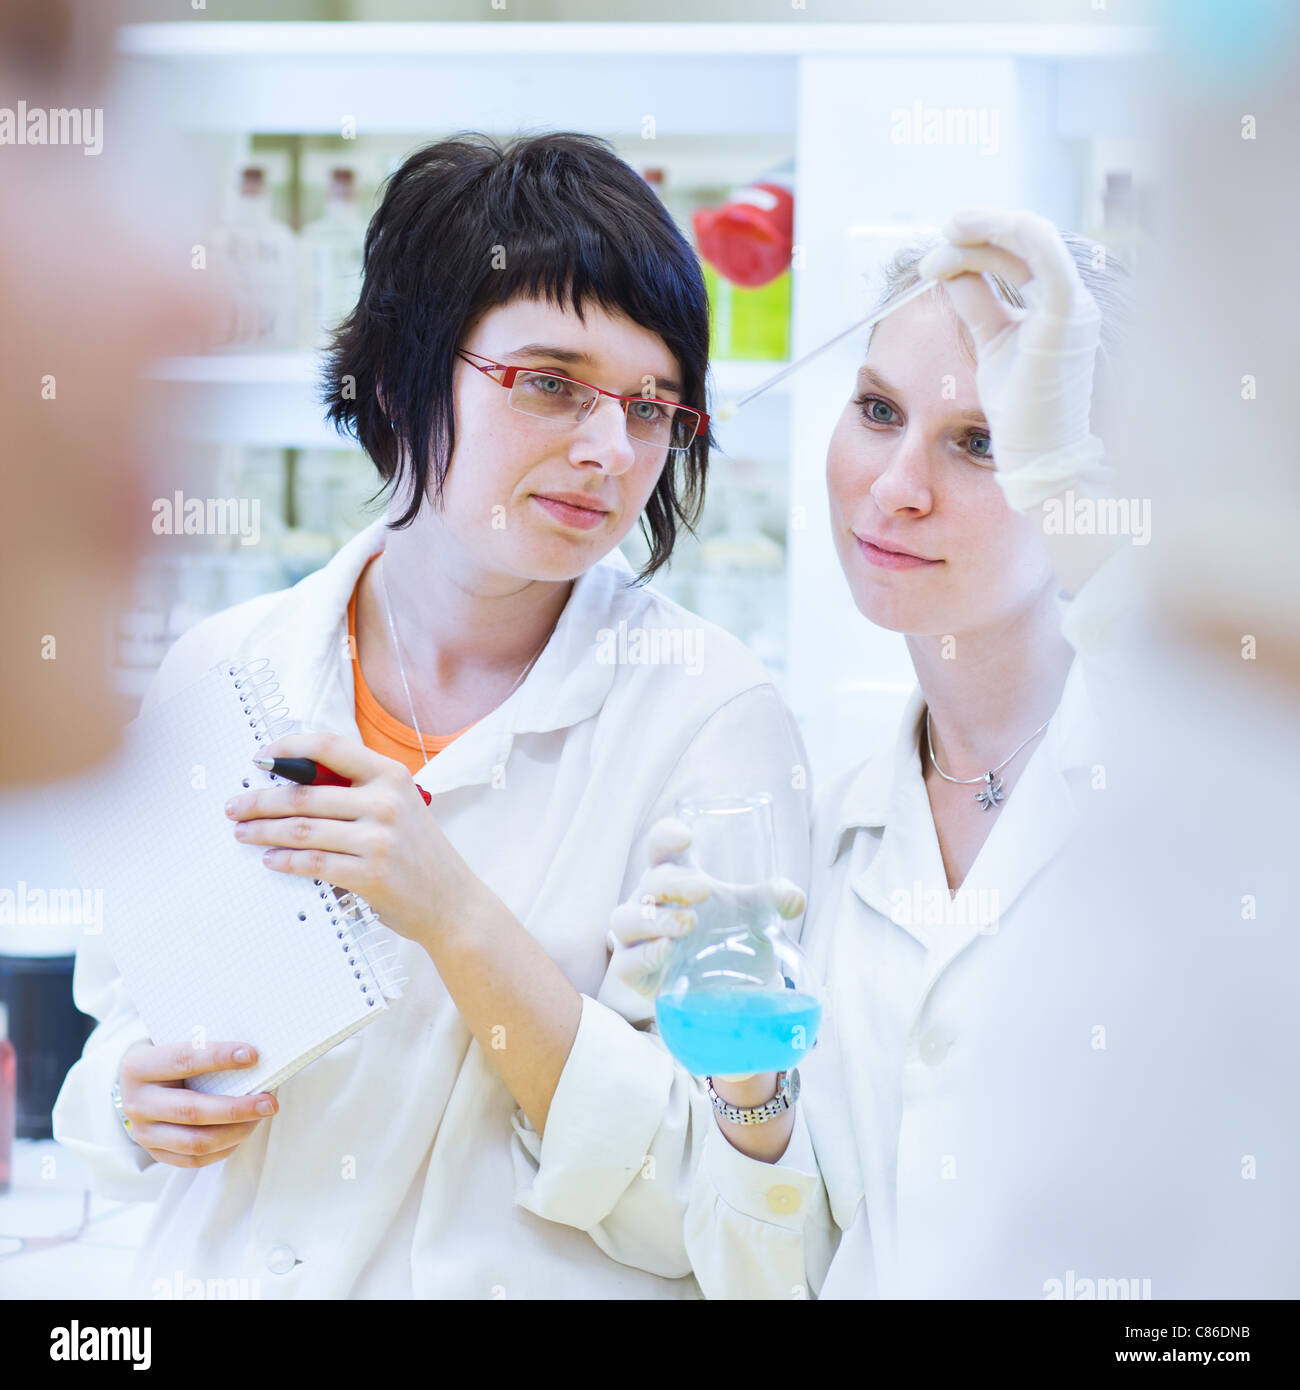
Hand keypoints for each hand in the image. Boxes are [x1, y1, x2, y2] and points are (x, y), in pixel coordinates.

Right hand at [117, 1041, 276, 1167]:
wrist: (139, 1084)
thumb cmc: (170, 1058)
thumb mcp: (176, 1043)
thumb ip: (204, 1046)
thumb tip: (253, 1054)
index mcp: (139, 1066)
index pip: (183, 1060)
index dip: (218, 1057)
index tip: (253, 1055)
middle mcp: (136, 1103)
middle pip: (190, 1110)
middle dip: (236, 1108)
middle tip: (269, 1103)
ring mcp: (143, 1133)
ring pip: (195, 1141)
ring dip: (236, 1131)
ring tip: (261, 1117)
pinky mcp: (155, 1153)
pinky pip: (195, 1159)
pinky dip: (225, 1147)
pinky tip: (244, 1131)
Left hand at [225, 731, 476, 947]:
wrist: (452, 902)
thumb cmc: (418, 853)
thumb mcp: (399, 807)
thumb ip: (357, 790)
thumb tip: (294, 781)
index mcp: (391, 775)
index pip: (329, 747)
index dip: (287, 748)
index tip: (260, 758)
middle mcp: (386, 802)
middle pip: (304, 793)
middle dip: (259, 799)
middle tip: (235, 805)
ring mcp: (379, 839)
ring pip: (301, 829)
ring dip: (263, 831)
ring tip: (242, 833)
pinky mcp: (370, 874)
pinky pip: (312, 863)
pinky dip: (284, 861)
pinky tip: (270, 859)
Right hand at [606, 816, 806, 1080]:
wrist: (719, 986)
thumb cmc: (726, 934)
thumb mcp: (753, 913)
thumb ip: (774, 901)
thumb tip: (794, 899)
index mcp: (673, 875)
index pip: (659, 847)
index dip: (665, 836)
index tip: (686, 836)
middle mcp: (648, 902)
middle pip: (649, 882)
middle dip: (673, 882)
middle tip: (704, 888)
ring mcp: (636, 937)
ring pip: (625, 919)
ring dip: (656, 918)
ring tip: (689, 923)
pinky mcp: (633, 971)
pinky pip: (624, 962)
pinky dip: (645, 953)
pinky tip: (668, 950)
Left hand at [918, 208, 1108, 509]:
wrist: (1039, 456)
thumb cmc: (1020, 413)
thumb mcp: (991, 344)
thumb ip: (978, 304)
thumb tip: (952, 270)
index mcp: (1056, 307)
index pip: (1019, 255)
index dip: (978, 244)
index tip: (934, 258)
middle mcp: (1070, 300)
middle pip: (1024, 240)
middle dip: (979, 228)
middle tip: (939, 234)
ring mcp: (1073, 306)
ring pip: (1030, 237)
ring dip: (985, 227)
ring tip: (945, 234)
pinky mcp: (1066, 316)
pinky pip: (1043, 255)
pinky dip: (1005, 235)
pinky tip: (962, 243)